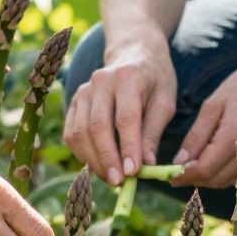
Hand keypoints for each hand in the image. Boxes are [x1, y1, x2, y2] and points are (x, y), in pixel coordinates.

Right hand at [65, 35, 177, 184]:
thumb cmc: (155, 79)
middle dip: (107, 159)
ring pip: (80, 132)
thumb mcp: (165, 101)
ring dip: (94, 160)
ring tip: (112, 179)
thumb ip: (154, 131)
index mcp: (128, 77)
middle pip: (98, 127)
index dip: (128, 147)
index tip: (133, 173)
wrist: (134, 52)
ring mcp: (84, 90)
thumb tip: (146, 165)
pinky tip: (98, 166)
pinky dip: (82, 153)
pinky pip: (71, 132)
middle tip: (120, 183)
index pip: (125, 118)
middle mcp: (101, 81)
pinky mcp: (75, 101)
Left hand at [171, 46, 236, 189]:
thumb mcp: (215, 104)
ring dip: (209, 175)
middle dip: (195, 177)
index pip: (204, 170)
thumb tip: (179, 162)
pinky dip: (225, 171)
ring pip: (227, 181)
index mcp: (234, 138)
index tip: (169, 176)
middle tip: (179, 167)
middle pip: (214, 180)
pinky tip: (220, 153)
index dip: (184, 176)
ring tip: (198, 157)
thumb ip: (196, 136)